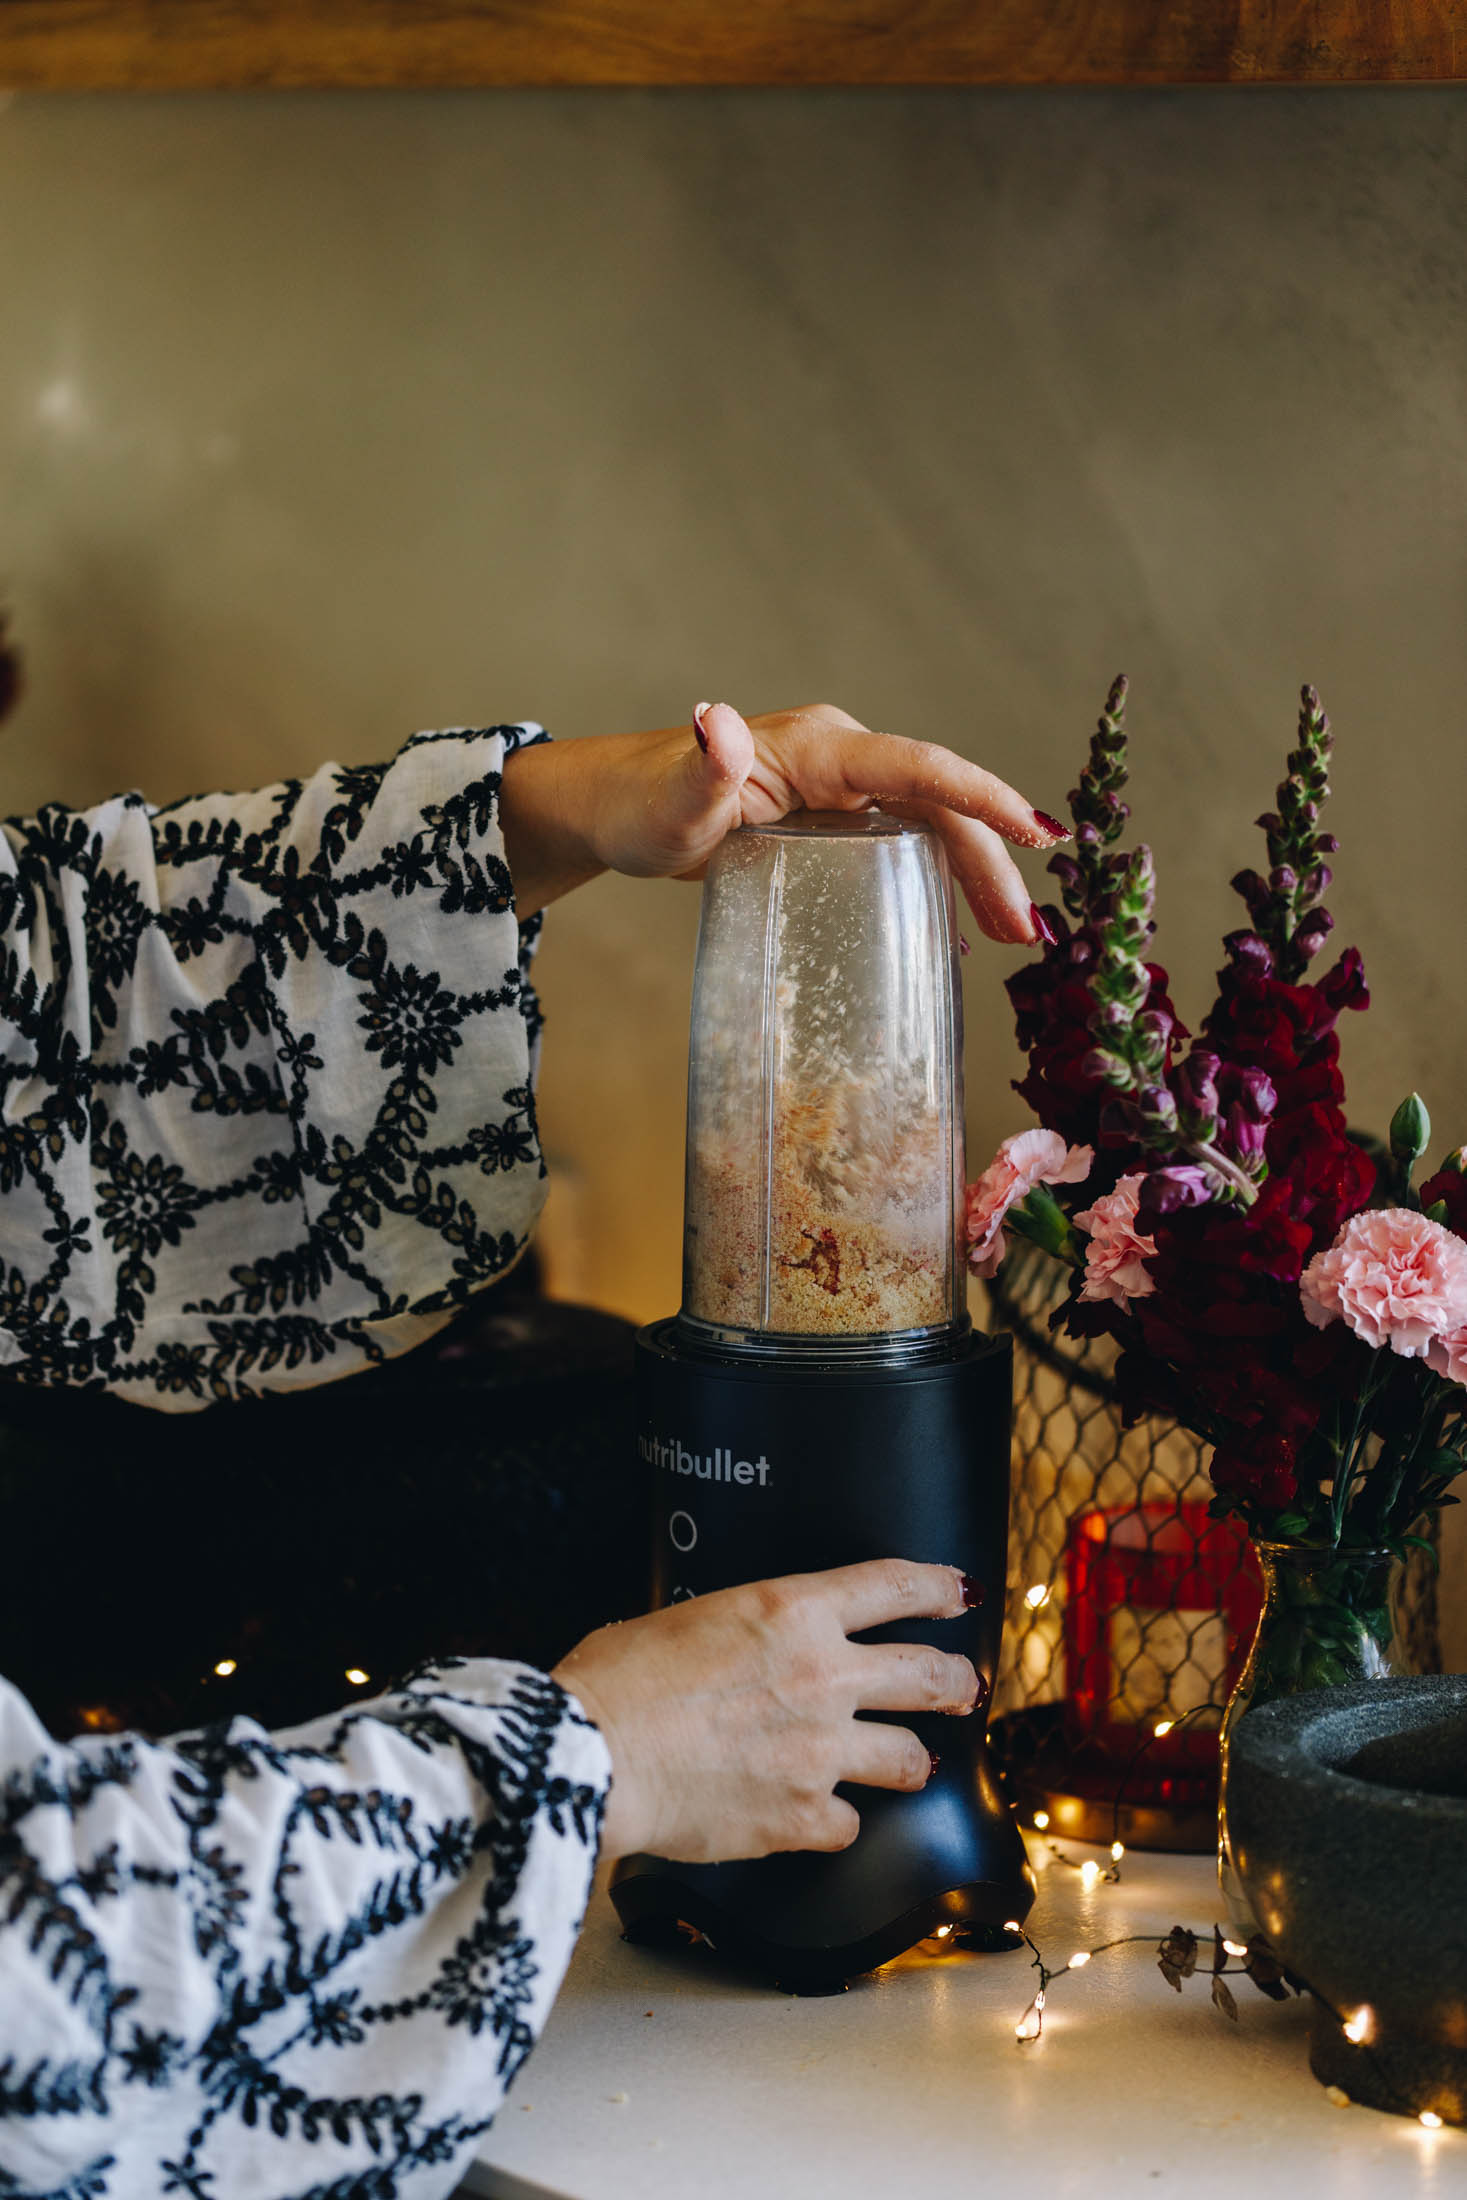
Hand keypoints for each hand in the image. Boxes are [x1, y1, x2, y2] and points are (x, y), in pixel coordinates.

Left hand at [498, 701, 1067, 941]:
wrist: (616, 808)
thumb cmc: (640, 806)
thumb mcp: (672, 801)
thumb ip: (702, 768)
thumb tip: (712, 718)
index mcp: (821, 749)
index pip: (919, 769)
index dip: (982, 797)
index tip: (1036, 831)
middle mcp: (842, 760)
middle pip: (937, 805)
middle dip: (990, 860)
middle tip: (1024, 930)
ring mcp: (839, 788)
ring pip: (928, 825)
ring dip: (974, 874)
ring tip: (1010, 937)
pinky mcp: (831, 818)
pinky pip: (902, 842)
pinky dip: (936, 879)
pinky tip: (954, 928)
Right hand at [551, 1559, 981, 1863]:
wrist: (595, 1755)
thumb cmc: (617, 1680)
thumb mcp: (688, 1618)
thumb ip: (740, 1630)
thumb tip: (745, 1647)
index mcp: (791, 1611)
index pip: (893, 1585)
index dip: (938, 1588)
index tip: (959, 1593)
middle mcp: (823, 1675)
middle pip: (928, 1674)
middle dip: (957, 1681)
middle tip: (964, 1687)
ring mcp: (821, 1750)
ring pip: (911, 1758)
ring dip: (913, 1760)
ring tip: (911, 1764)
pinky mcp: (803, 1816)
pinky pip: (849, 1823)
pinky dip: (836, 1821)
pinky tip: (820, 1818)